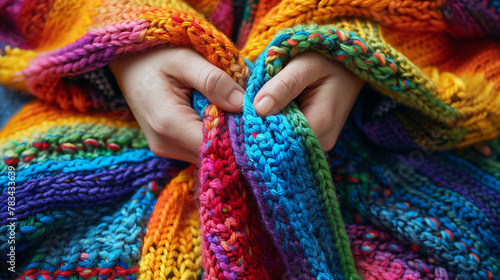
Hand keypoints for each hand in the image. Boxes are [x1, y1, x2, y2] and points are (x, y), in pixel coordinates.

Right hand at [109, 47, 244, 162]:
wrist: (127, 61)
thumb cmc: (155, 55)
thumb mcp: (185, 59)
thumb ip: (214, 80)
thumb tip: (243, 104)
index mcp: (169, 124)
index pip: (215, 144)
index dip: (241, 134)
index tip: (260, 119)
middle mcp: (165, 145)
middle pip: (214, 152)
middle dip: (237, 135)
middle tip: (256, 114)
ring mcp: (166, 148)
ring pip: (209, 152)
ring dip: (227, 135)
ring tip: (239, 112)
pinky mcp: (169, 146)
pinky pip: (200, 147)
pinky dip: (215, 135)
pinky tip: (223, 116)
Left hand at [253, 52, 364, 150]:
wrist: (347, 67)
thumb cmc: (327, 60)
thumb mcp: (304, 64)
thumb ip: (283, 85)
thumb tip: (259, 109)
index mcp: (321, 124)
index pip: (281, 137)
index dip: (260, 125)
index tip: (245, 109)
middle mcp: (322, 142)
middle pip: (281, 143)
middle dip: (262, 126)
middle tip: (249, 105)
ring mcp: (318, 145)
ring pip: (283, 142)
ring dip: (268, 126)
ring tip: (262, 106)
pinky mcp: (313, 142)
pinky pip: (288, 140)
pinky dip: (276, 126)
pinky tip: (271, 112)